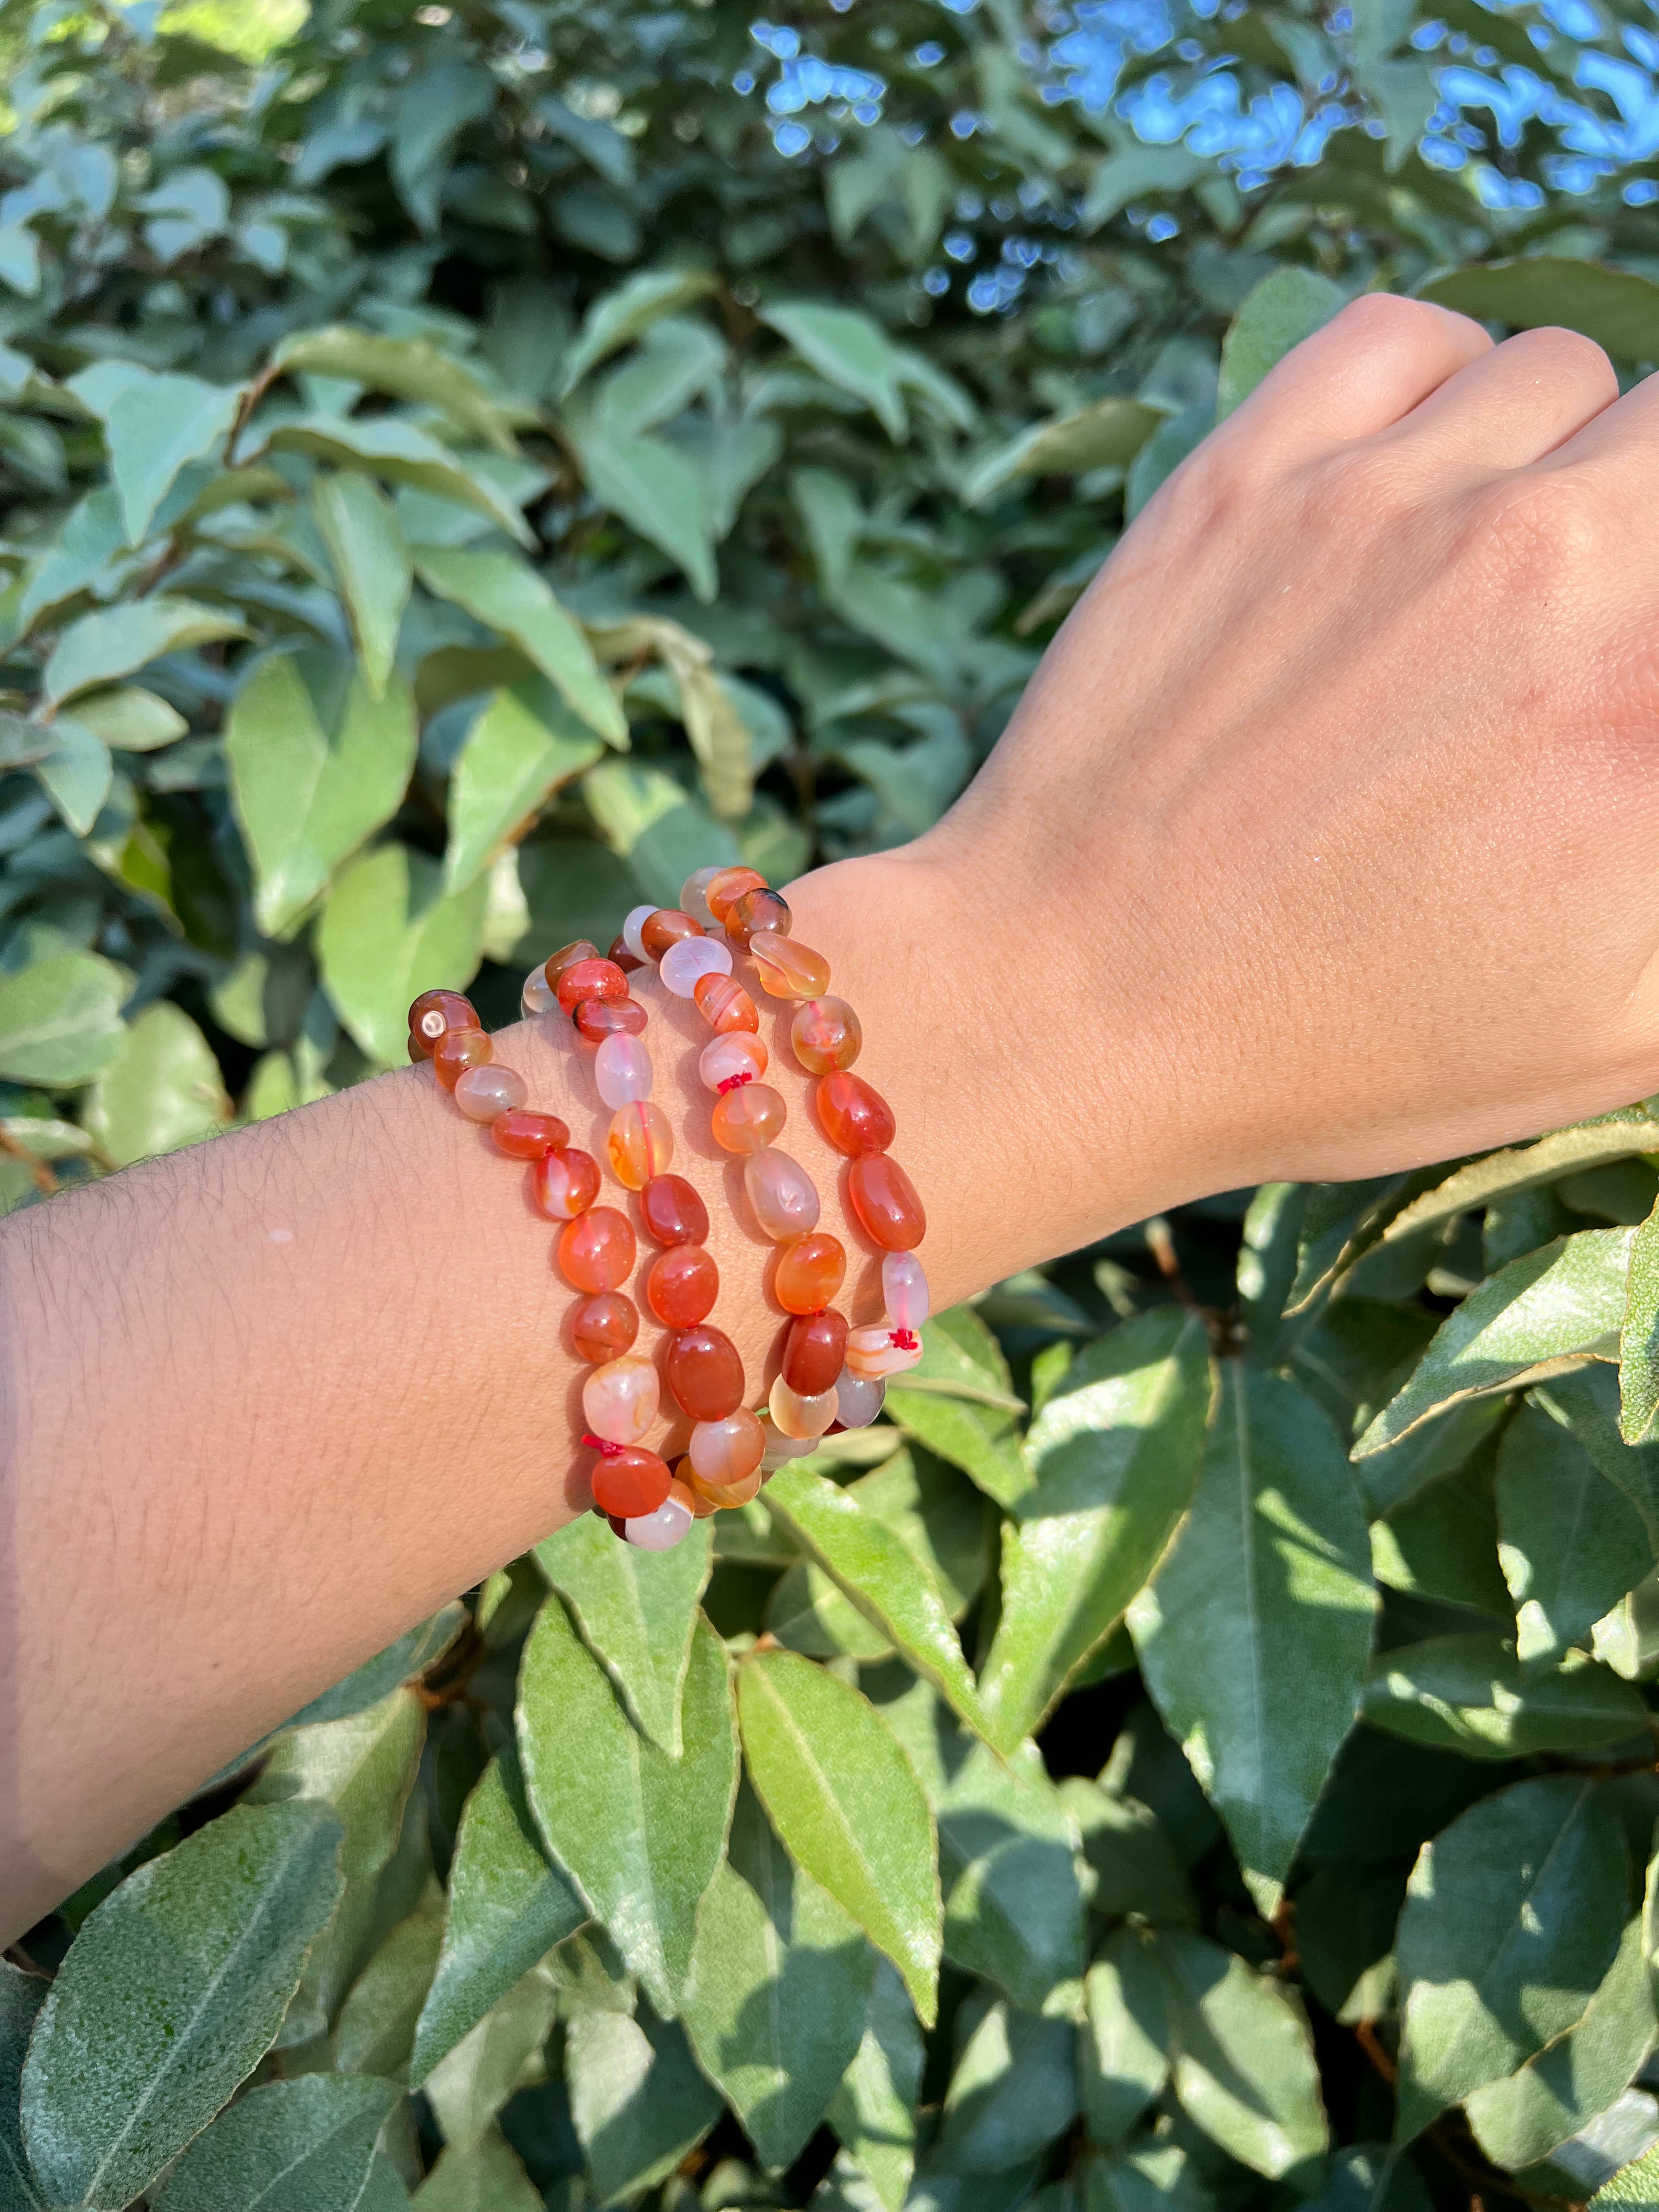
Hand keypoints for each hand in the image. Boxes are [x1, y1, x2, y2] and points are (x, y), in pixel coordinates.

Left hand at [833, 294, 1658, 1276]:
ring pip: (1561, 374)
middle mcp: (1545, 577)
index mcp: (1642, 725)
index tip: (1607, 676)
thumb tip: (1657, 732)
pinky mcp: (1248, 477)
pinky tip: (1402, 491)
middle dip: (1642, 524)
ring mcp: (1384, 508)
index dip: (1650, 645)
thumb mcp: (1610, 1029)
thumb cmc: (1335, 1053)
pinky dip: (1431, 389)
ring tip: (1482, 578)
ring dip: (1549, 460)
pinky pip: (1410, 337)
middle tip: (1576, 627)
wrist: (1071, 1014)